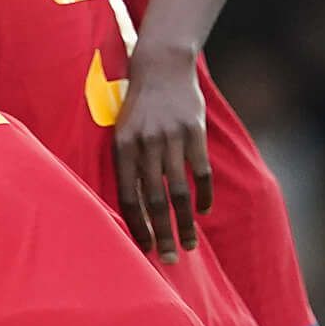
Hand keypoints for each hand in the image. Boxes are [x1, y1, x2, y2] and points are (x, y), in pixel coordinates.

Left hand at [112, 42, 213, 258]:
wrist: (160, 65)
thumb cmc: (138, 105)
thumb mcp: (121, 131)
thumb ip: (126, 164)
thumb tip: (131, 206)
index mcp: (122, 148)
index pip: (127, 197)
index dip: (136, 226)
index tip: (145, 249)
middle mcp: (145, 145)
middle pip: (153, 200)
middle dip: (162, 233)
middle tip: (170, 260)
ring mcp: (171, 138)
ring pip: (178, 191)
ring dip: (185, 222)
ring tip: (189, 245)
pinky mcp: (194, 132)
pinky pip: (200, 171)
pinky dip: (203, 194)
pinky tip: (203, 212)